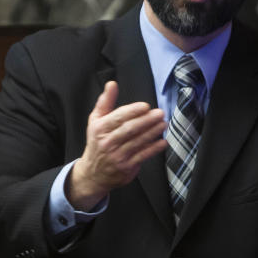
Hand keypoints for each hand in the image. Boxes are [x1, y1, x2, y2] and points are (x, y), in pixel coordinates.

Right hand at [66, 81, 166, 209]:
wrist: (93, 174)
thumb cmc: (97, 143)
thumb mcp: (95, 121)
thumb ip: (105, 102)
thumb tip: (112, 84)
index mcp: (100, 128)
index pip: (118, 118)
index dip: (133, 111)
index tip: (145, 106)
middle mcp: (108, 142)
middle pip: (129, 129)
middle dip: (146, 120)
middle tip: (160, 113)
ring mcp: (117, 156)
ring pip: (138, 142)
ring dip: (153, 132)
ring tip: (164, 124)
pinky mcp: (126, 167)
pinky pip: (142, 156)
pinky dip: (154, 148)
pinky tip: (162, 142)